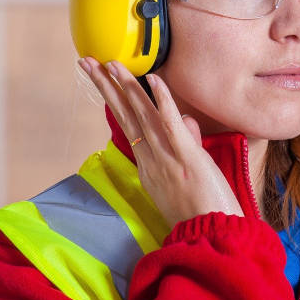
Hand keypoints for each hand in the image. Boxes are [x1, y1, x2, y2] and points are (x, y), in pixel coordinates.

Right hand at [78, 57, 243, 227]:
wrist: (212, 236)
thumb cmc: (202, 211)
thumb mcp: (188, 175)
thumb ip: (186, 144)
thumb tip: (187, 122)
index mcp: (148, 165)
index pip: (128, 124)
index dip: (114, 99)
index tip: (102, 78)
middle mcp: (151, 159)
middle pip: (125, 115)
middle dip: (105, 86)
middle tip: (87, 62)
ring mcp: (167, 157)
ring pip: (142, 115)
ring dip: (126, 86)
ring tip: (110, 63)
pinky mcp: (187, 157)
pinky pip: (172, 124)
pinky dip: (163, 100)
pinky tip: (153, 79)